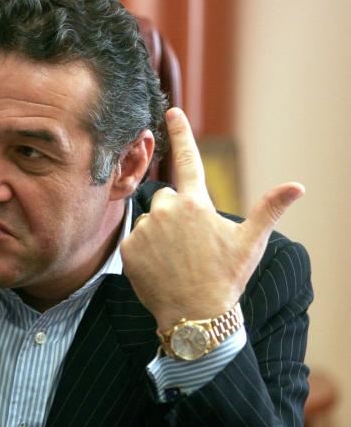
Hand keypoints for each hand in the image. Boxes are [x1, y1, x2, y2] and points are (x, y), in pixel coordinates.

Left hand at [120, 108, 303, 330]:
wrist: (195, 316)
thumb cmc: (226, 278)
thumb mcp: (250, 242)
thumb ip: (269, 209)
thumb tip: (298, 185)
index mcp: (196, 203)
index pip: (188, 159)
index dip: (181, 132)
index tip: (171, 110)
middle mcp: (166, 211)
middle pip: (167, 199)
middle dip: (177, 214)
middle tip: (191, 244)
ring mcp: (145, 230)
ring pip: (150, 221)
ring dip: (160, 233)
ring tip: (176, 260)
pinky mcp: (128, 248)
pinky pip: (135, 241)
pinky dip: (145, 251)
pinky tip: (159, 268)